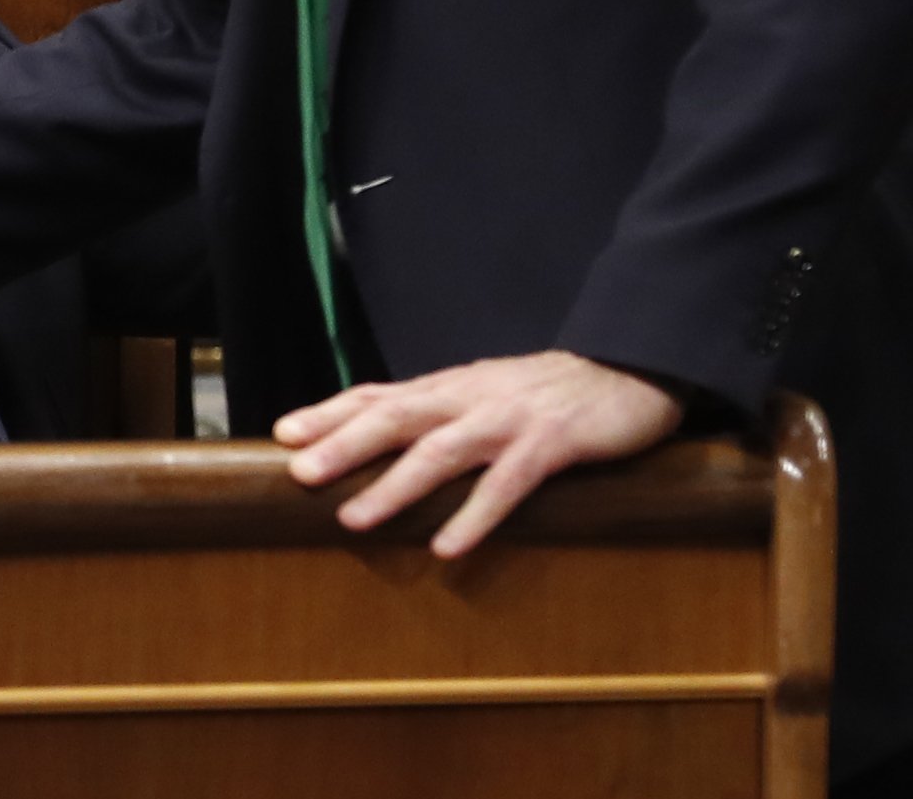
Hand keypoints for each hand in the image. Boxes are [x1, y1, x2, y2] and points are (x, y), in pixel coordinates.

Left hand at [274, 351, 684, 558]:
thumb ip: (440, 412)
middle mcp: (469, 398)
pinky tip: (447, 545)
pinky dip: (474, 513)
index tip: (281, 433)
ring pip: (440, 451)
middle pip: (395, 416)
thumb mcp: (485, 393)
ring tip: (354, 519)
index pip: (378, 394)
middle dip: (343, 444)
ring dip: (394, 485)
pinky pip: (507, 484)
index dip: (329, 411)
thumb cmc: (549, 391)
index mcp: (450, 387)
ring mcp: (508, 419)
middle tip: (298, 472)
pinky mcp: (551, 444)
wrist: (631, 367)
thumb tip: (383, 434)